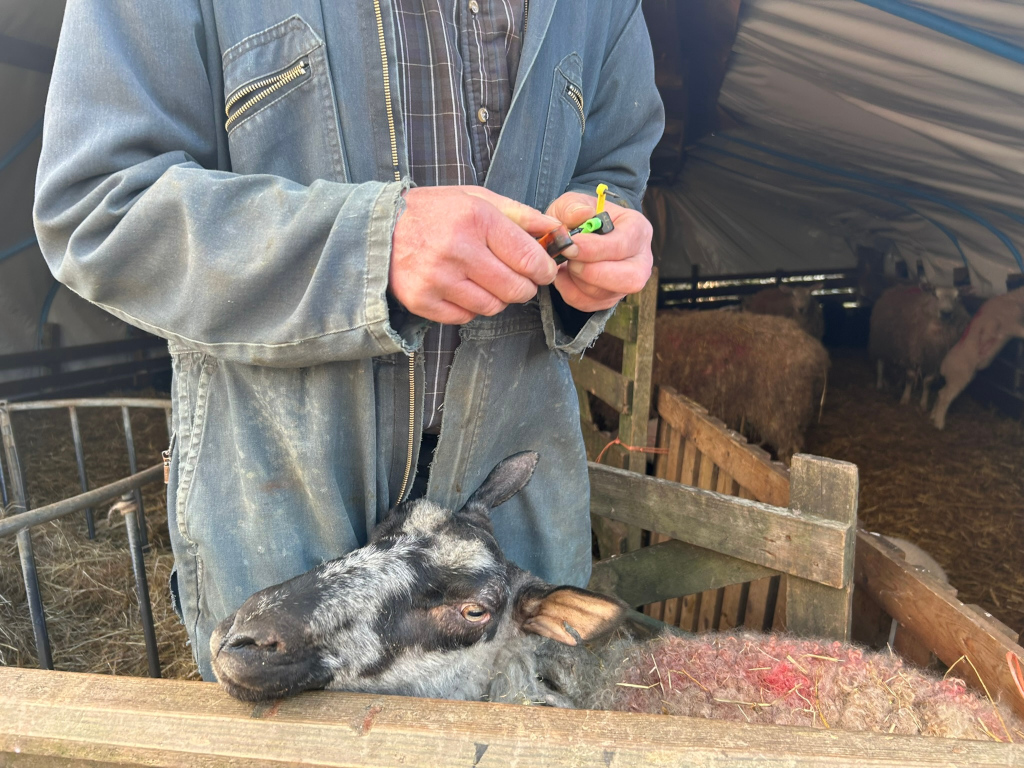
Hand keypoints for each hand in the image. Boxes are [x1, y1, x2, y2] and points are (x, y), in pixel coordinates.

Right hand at [389, 186, 559, 323]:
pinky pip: (465, 317)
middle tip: (517, 279)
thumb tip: (557, 230)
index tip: (543, 271)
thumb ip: (520, 214)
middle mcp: (457, 250)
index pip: (528, 258)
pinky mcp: (423, 301)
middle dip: (524, 287)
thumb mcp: (476, 198)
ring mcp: (438, 278)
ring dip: (497, 298)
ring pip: (492, 306)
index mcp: (476, 219)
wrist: (377, 227)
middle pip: (515, 288)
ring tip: (484, 280)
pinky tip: (461, 289)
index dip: (543, 269)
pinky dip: (470, 308)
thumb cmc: (433, 211)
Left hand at [546, 191, 653, 312]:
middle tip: (569, 260)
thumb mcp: (574, 202)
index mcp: (637, 229)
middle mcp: (640, 260)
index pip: (623, 245)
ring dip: (577, 281)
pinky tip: (564, 275)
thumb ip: (574, 206)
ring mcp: (627, 282)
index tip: (571, 245)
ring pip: (606, 294)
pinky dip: (571, 292)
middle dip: (593, 274)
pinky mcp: (610, 298)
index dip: (596, 249)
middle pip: (630, 279)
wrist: (579, 233)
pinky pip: (590, 304)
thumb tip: (581, 214)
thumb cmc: (581, 217)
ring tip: (565, 262)